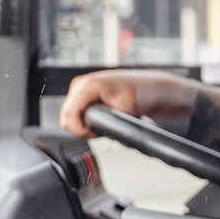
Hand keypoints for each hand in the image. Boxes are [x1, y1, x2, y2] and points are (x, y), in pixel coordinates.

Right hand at [59, 69, 194, 136]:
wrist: (153, 87)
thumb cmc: (144, 93)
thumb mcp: (126, 110)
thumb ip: (104, 120)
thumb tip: (91, 129)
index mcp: (89, 85)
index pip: (69, 114)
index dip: (80, 130)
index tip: (95, 135)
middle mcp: (82, 83)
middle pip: (65, 116)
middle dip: (82, 129)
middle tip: (101, 131)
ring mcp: (82, 87)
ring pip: (69, 115)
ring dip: (84, 125)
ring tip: (104, 124)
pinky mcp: (85, 93)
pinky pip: (76, 111)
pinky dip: (86, 120)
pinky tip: (101, 119)